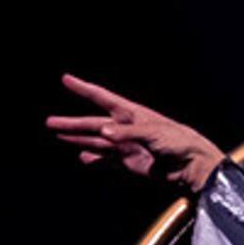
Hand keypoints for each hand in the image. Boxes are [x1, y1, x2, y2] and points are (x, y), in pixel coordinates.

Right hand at [45, 74, 224, 190]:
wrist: (194, 166)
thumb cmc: (180, 141)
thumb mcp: (154, 133)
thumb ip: (127, 133)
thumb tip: (103, 133)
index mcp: (132, 114)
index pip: (103, 97)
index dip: (84, 89)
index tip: (66, 79)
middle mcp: (126, 128)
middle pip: (93, 124)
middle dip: (72, 124)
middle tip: (49, 123)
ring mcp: (127, 146)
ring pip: (96, 142)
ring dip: (78, 140)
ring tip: (59, 136)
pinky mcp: (130, 163)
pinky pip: (107, 160)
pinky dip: (95, 160)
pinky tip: (82, 157)